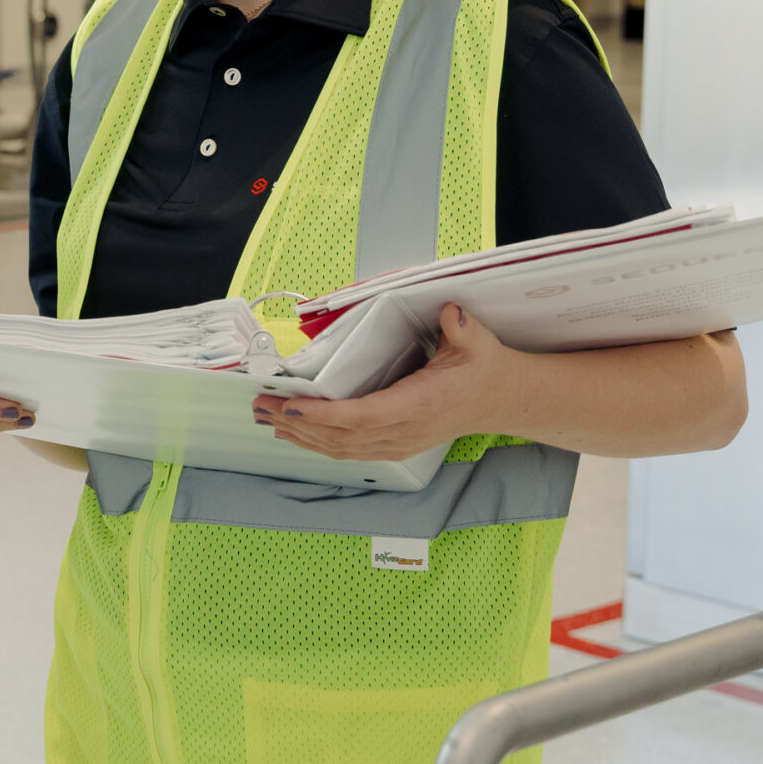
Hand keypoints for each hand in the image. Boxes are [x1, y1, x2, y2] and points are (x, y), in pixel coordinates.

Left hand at [250, 303, 528, 461]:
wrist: (501, 399)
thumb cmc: (484, 369)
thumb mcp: (479, 343)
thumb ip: (463, 328)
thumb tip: (451, 313)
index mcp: (421, 404)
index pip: (364, 415)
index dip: (325, 415)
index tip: (292, 406)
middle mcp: (406, 430)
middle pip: (342, 435)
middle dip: (297, 422)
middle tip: (261, 405)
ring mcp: (399, 442)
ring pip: (342, 448)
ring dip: (301, 435)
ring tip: (267, 419)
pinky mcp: (394, 446)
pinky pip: (350, 450)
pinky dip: (318, 442)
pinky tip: (296, 433)